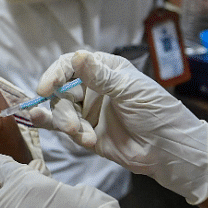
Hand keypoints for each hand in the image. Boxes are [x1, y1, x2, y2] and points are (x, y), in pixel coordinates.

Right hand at [31, 51, 207, 204]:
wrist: (168, 150)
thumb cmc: (157, 113)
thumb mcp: (130, 90)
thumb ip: (100, 77)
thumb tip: (77, 57)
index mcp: (104, 71)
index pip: (71, 65)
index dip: (55, 74)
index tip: (46, 87)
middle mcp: (92, 88)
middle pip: (61, 90)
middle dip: (62, 107)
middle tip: (72, 125)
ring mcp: (88, 111)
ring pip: (61, 110)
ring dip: (66, 123)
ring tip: (82, 135)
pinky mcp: (85, 132)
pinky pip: (62, 127)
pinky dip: (51, 126)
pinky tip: (39, 123)